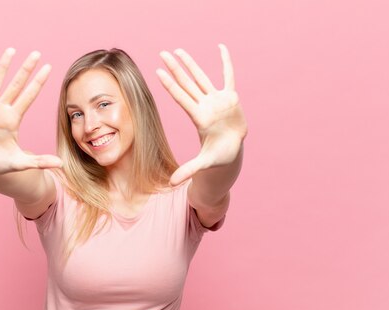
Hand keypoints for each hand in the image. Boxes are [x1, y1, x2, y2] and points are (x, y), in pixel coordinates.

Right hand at [0, 48, 61, 174]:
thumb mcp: (19, 163)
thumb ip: (38, 161)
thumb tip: (60, 164)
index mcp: (14, 119)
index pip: (29, 96)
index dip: (38, 82)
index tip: (49, 67)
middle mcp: (2, 109)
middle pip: (16, 85)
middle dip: (26, 69)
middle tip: (37, 53)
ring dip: (3, 66)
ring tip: (11, 50)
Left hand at [157, 44, 246, 185]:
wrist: (230, 153)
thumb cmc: (217, 158)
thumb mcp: (204, 164)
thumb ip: (189, 170)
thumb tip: (172, 183)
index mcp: (199, 117)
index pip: (181, 97)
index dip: (171, 84)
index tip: (157, 71)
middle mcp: (204, 105)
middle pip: (187, 83)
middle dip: (175, 68)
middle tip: (162, 52)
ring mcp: (216, 100)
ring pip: (202, 77)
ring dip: (191, 64)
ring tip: (179, 50)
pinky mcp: (230, 98)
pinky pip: (228, 76)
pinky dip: (226, 62)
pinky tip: (221, 47)